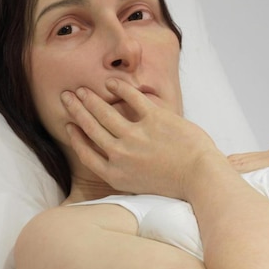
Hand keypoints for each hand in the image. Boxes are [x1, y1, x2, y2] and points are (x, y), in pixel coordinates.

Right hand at [61, 79, 222, 198]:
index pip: (86, 153)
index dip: (75, 137)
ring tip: (82, 89)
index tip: (68, 125)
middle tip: (66, 97)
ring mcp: (136, 137)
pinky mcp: (154, 120)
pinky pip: (132, 99)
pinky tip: (112, 82)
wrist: (201, 178)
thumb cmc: (177, 185)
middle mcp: (121, 156)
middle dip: (76, 110)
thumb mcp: (141, 186)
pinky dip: (120, 88)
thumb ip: (125, 171)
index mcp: (116, 175)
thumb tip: (115, 156)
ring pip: (104, 112)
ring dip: (90, 99)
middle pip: (90, 128)